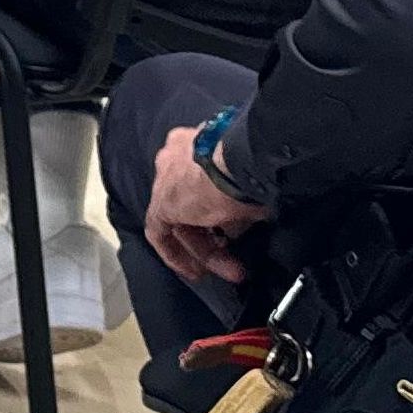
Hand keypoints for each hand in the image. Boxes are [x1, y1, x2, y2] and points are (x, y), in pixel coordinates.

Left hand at [147, 124, 269, 285]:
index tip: (233, 231)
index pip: (201, 180)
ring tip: (233, 271)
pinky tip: (195, 270)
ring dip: (208, 250)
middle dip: (215, 238)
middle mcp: (175, 157)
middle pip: (191, 206)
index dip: (218, 211)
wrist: (238, 159)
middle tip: (237, 260)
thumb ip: (241, 199)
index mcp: (196, 142)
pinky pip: (161, 233)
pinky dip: (177, 254)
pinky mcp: (160, 203)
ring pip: (182, 221)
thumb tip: (246, 221)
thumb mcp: (250, 182)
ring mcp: (165, 180)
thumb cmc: (252, 164)